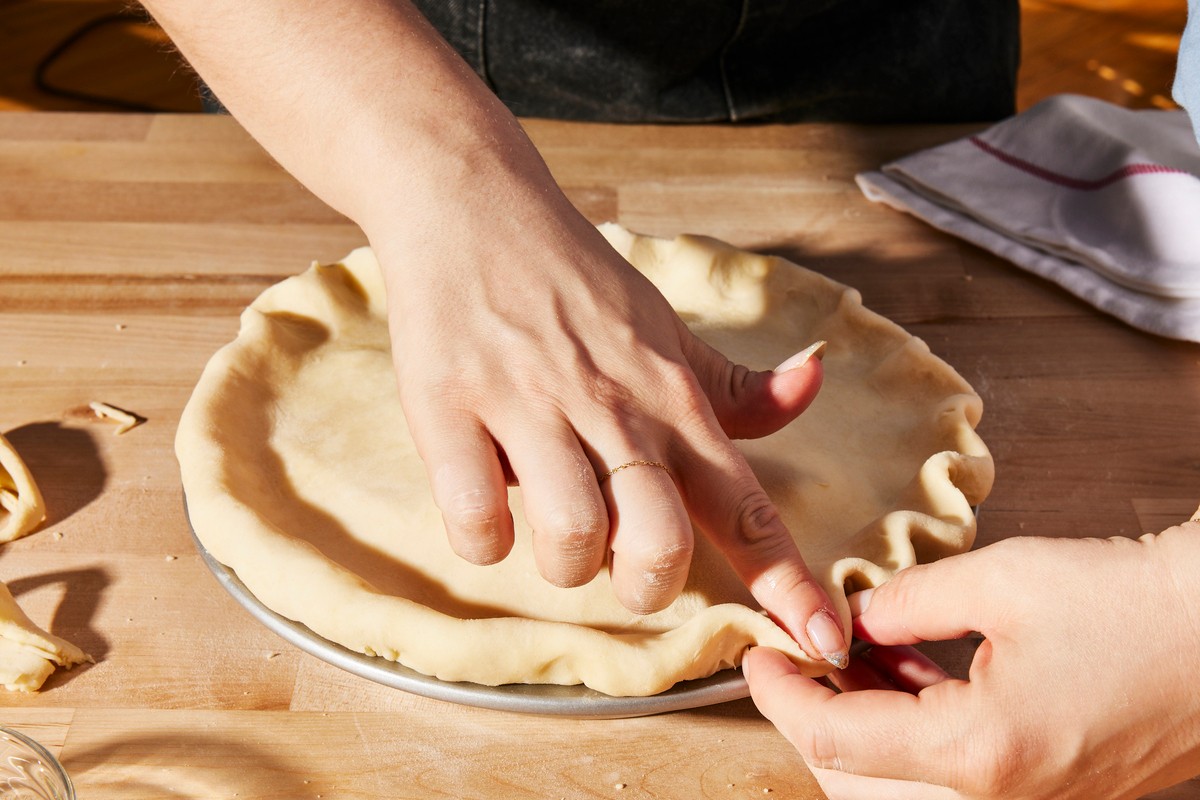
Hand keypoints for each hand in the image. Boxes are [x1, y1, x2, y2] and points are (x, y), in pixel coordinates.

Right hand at [374, 182, 847, 664]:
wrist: (472, 200)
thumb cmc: (574, 277)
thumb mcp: (667, 327)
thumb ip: (738, 383)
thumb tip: (814, 383)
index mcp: (672, 397)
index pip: (748, 505)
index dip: (791, 584)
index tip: (825, 642)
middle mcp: (612, 406)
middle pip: (657, 543)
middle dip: (644, 580)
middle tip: (619, 557)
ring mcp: (528, 405)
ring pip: (571, 537)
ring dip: (562, 558)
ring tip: (546, 517)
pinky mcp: (448, 406)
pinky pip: (474, 518)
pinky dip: (482, 536)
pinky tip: (485, 496)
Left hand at [745, 520, 1199, 798]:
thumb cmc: (1137, 605)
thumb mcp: (1001, 580)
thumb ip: (907, 601)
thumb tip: (854, 616)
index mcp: (977, 753)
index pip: (834, 740)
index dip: (781, 694)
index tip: (756, 653)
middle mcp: (1000, 799)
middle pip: (859, 777)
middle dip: (816, 711)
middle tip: (799, 651)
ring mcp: (1027, 799)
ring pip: (902, 776)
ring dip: (862, 714)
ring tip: (849, 644)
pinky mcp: (1048, 784)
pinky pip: (951, 768)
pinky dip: (912, 721)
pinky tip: (903, 661)